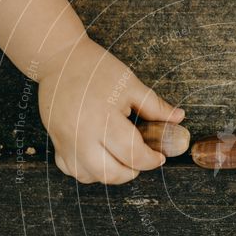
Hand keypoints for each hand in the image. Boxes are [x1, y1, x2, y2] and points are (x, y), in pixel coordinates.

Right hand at [37, 38, 184, 183]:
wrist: (60, 59)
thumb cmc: (97, 69)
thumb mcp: (130, 84)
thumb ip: (155, 106)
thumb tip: (179, 119)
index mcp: (104, 118)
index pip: (133, 154)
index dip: (150, 160)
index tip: (159, 157)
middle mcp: (82, 134)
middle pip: (110, 173)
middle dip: (131, 172)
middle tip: (140, 160)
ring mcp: (66, 140)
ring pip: (89, 176)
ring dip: (109, 174)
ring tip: (120, 158)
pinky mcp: (56, 141)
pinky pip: (71, 169)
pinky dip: (87, 170)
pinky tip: (99, 157)